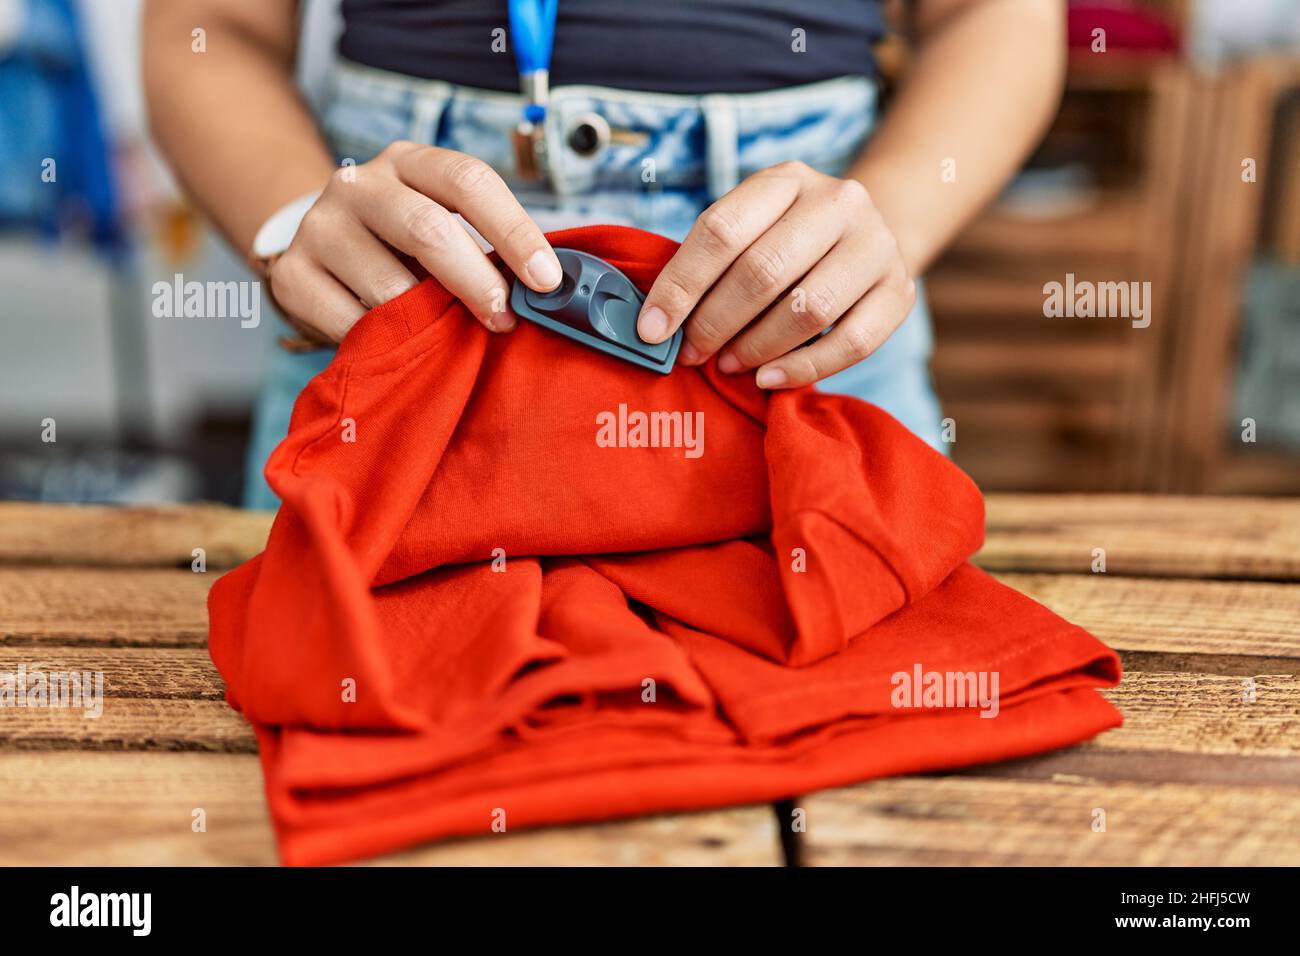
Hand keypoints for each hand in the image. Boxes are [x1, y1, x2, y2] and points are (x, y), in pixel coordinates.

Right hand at [267, 141, 562, 342]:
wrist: (318, 250)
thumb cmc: (402, 248)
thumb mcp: (442, 229)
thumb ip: (486, 250)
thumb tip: (547, 293)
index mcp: (409, 163)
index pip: (468, 180)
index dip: (514, 230)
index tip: (546, 280)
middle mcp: (358, 185)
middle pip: (427, 228)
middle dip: (477, 282)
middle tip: (504, 321)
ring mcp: (319, 227)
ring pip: (388, 286)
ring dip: (428, 323)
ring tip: (446, 339)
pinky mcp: (292, 275)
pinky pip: (351, 323)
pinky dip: (385, 344)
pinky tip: (397, 345)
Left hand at [636, 161, 915, 387]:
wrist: (867, 236)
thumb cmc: (787, 241)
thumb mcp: (750, 228)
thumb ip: (709, 264)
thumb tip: (656, 325)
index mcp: (786, 179)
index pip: (722, 230)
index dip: (681, 284)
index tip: (652, 329)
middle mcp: (838, 202)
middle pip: (764, 271)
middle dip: (716, 322)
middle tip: (691, 354)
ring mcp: (876, 245)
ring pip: (808, 309)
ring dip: (756, 347)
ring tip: (728, 365)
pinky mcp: (899, 291)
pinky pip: (852, 343)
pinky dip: (803, 368)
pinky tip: (768, 379)